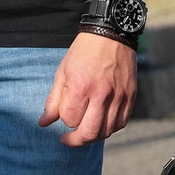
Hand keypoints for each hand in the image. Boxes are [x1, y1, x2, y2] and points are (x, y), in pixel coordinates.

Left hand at [39, 31, 136, 147]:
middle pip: (89, 133)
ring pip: (107, 131)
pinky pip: (122, 122)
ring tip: (86, 130)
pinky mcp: (130, 95)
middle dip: (76, 141)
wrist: (112, 33)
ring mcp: (118, 96)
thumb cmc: (84, 52)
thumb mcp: (63, 72)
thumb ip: (53, 100)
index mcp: (81, 86)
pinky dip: (111, 128)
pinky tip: (103, 123)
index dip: (64, 120)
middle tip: (70, 139)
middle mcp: (102, 94)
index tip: (62, 116)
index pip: (70, 119)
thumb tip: (44, 123)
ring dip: (94, 136)